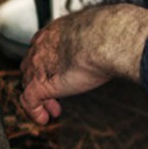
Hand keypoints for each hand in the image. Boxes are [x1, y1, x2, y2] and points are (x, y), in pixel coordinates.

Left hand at [18, 4, 147, 124]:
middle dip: (41, 80)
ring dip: (39, 98)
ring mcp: (39, 64)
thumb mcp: (102, 32)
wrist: (110, 37)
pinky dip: (34, 111)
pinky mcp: (41, 82)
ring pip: (27, 83)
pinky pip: (29, 99)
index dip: (48, 64)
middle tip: (54, 96)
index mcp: (57, 30)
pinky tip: (44, 119)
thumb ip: (101, 40)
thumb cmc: (113, 32)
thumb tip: (119, 43)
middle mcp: (43, 44)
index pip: (42, 48)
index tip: (60, 75)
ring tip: (52, 110)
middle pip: (30, 65)